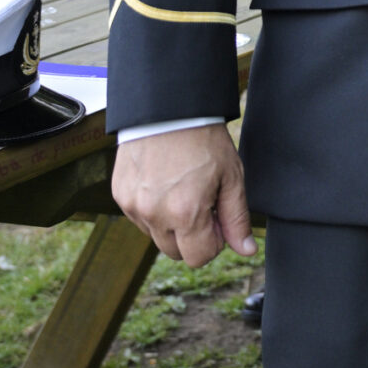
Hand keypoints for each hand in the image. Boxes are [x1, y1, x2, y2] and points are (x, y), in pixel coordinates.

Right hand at [113, 122, 253, 266]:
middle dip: (192, 237)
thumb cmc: (204, 141)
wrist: (169, 109)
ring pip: (156, 236)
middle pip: (176, 253)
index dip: (214, 242)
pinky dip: (153, 210)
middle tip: (202, 203)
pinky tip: (164, 184)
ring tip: (182, 190)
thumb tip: (246, 250)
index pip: (198, 258)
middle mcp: (154, 215)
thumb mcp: (231, 177)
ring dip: (171, 224)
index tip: (217, 218)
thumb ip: (237, 219)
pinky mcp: (120, 196)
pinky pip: (139, 218)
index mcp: (185, 214)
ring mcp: (133, 206)